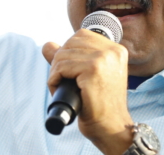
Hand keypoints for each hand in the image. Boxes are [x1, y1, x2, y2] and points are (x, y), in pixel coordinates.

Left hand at [43, 30, 133, 154]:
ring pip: (63, 54)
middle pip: (71, 43)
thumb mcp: (88, 76)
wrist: (111, 127)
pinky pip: (62, 67)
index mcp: (116, 49)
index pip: (82, 35)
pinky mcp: (93, 70)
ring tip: (60, 87)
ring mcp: (104, 59)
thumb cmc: (99, 104)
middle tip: (61, 80)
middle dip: (59, 60)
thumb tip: (47, 45)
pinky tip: (58, 89)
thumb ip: (70, 58)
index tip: (69, 71)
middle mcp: (113, 50)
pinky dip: (54, 79)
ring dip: (55, 72)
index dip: (68, 51)